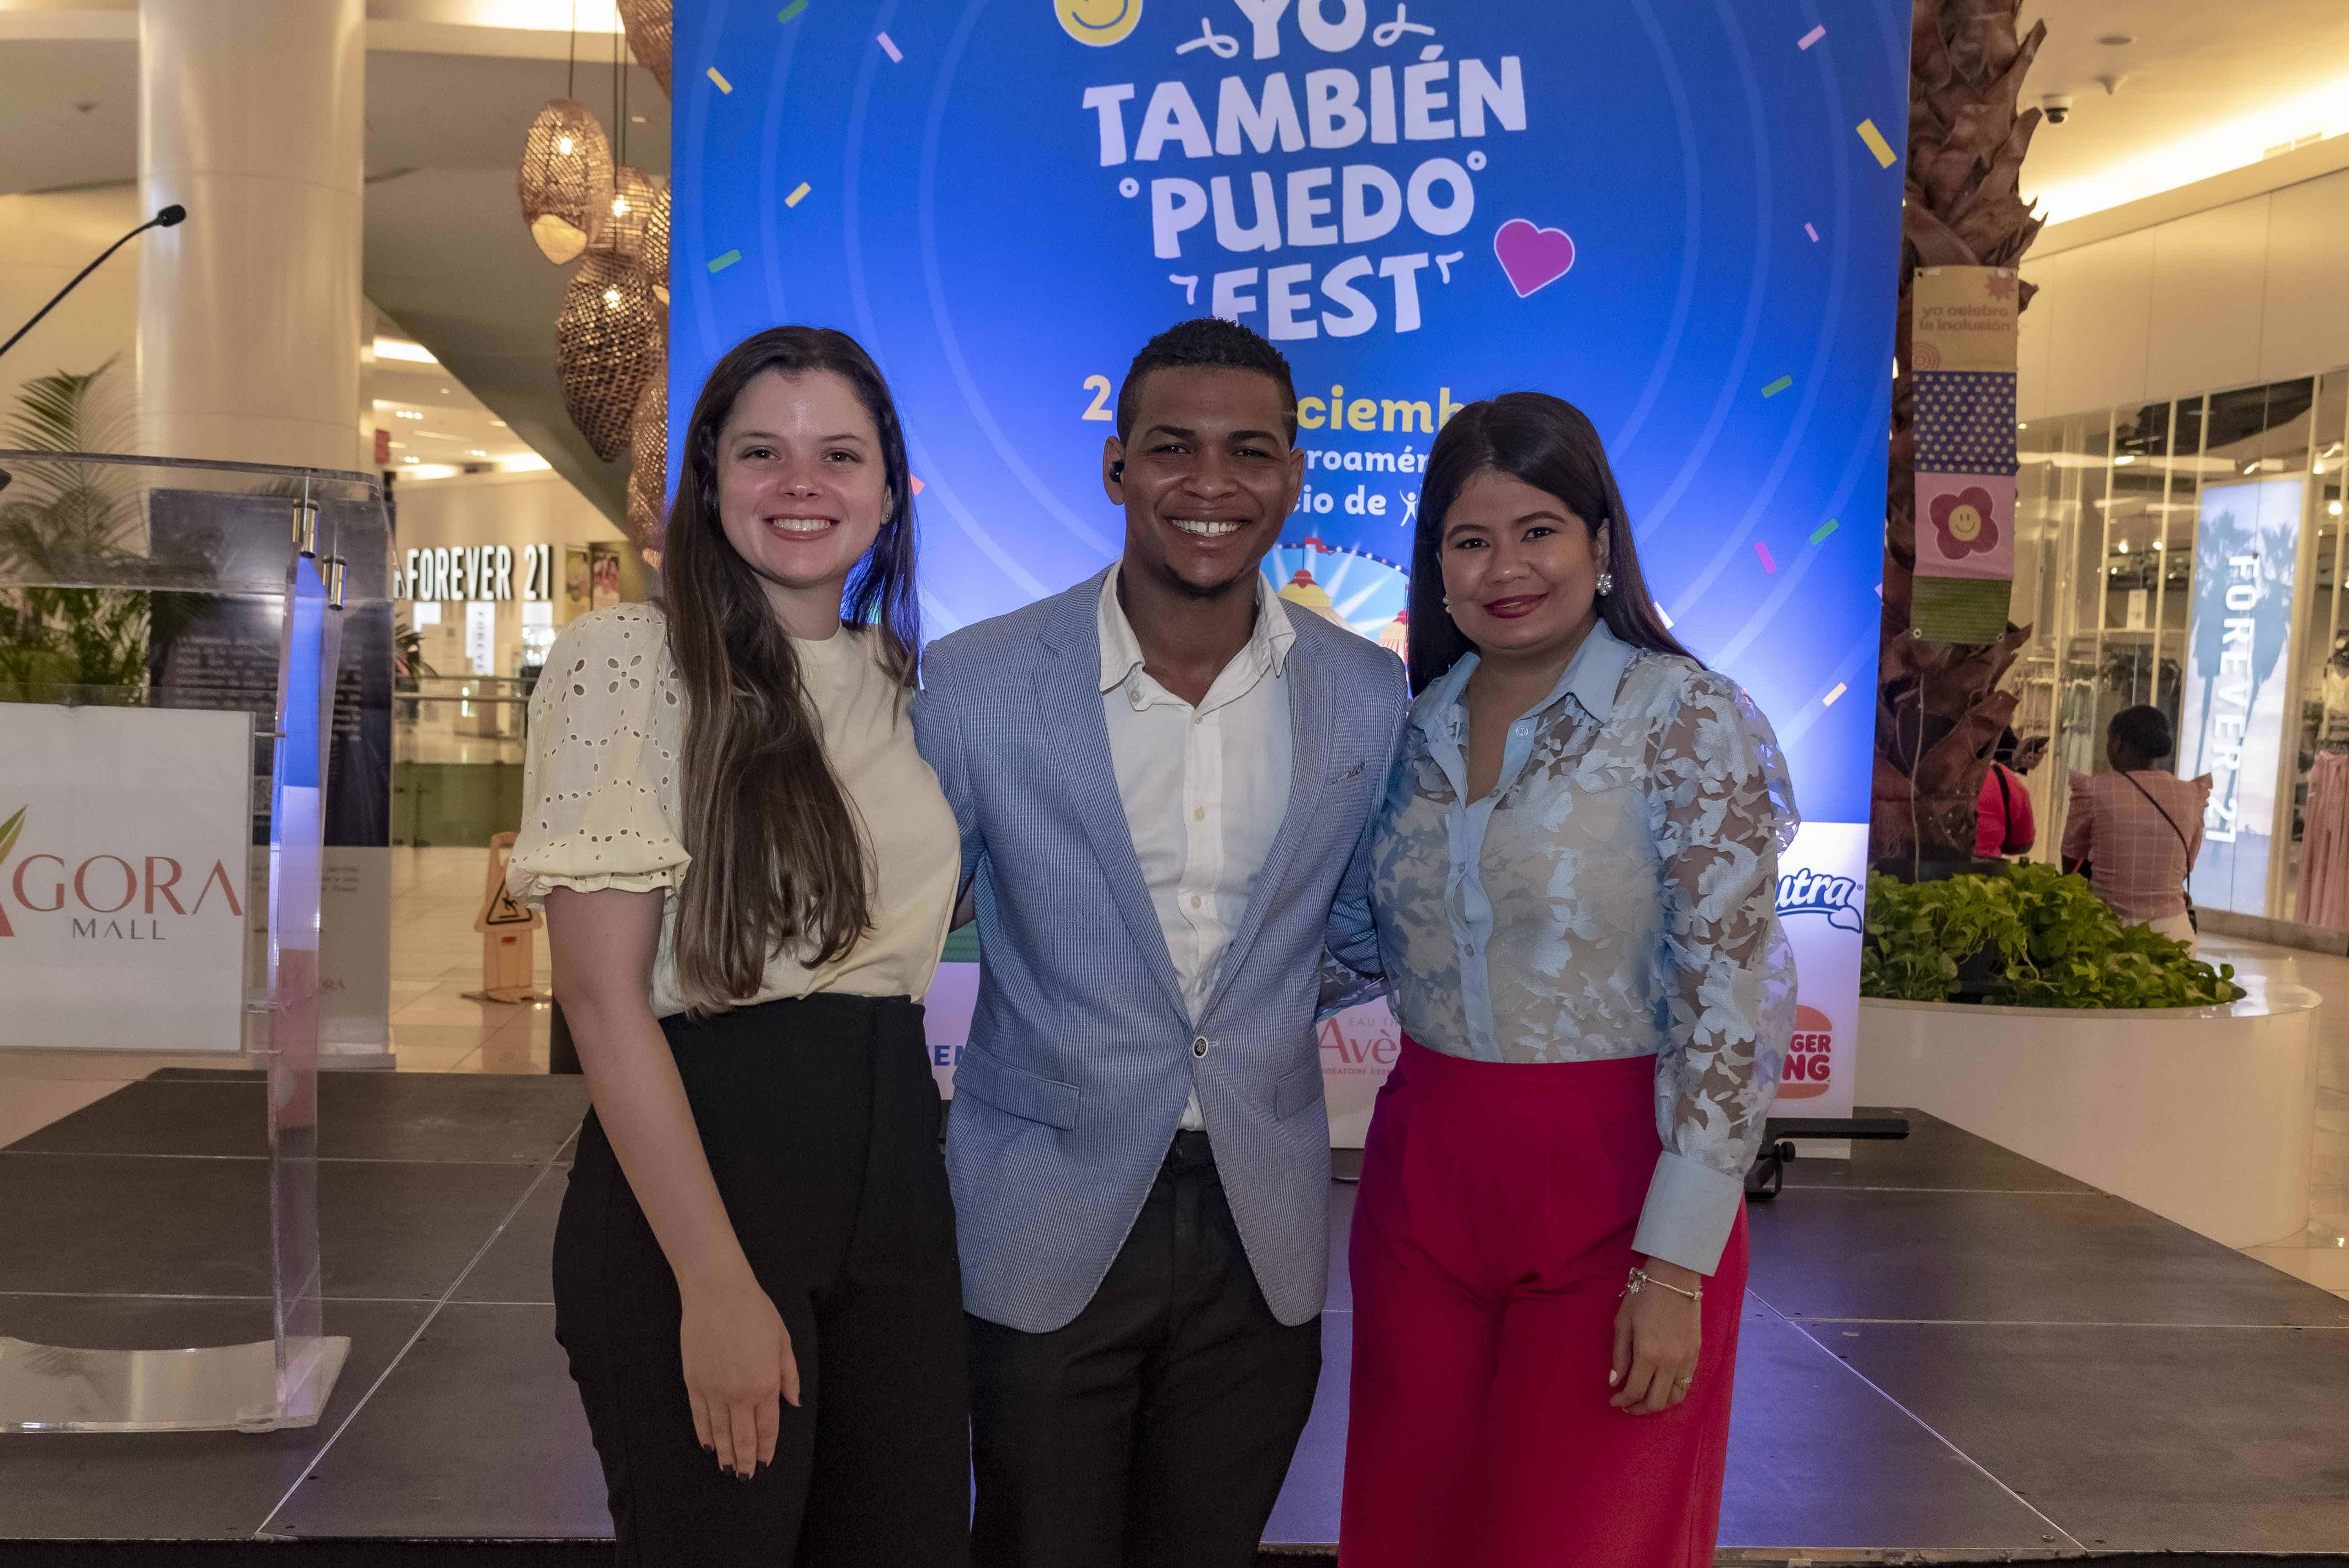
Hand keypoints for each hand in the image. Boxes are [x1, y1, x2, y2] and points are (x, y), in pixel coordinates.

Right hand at [680, 1273, 798, 1478]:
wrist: (717, 1292)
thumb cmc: (755, 1312)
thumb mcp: (783, 1341)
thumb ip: (789, 1375)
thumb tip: (794, 1403)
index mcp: (765, 1383)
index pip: (767, 1427)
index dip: (767, 1448)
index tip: (766, 1463)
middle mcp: (739, 1393)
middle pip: (742, 1437)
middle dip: (745, 1461)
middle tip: (745, 1478)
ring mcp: (713, 1389)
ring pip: (719, 1432)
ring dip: (724, 1454)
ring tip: (727, 1469)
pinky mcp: (693, 1382)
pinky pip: (699, 1416)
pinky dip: (703, 1434)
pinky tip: (707, 1445)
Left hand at [1610, 1258, 1701, 1414]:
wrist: (1674, 1277)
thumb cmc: (1643, 1297)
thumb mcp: (1622, 1324)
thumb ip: (1619, 1356)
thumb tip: (1614, 1382)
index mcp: (1648, 1354)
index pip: (1635, 1391)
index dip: (1622, 1401)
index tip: (1613, 1400)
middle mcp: (1670, 1362)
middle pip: (1656, 1402)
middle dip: (1639, 1408)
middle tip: (1626, 1404)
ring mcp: (1687, 1360)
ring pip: (1675, 1398)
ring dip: (1658, 1404)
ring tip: (1644, 1398)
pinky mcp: (1697, 1354)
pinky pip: (1686, 1384)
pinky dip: (1673, 1392)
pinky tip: (1661, 1386)